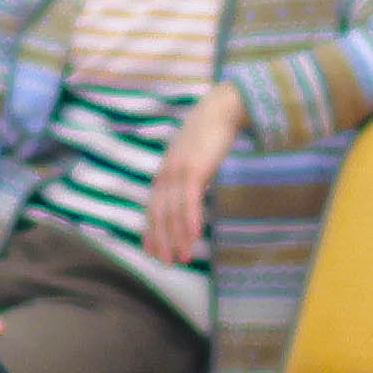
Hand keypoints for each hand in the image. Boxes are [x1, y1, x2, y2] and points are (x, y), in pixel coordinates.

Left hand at [135, 85, 249, 268]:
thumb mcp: (191, 157)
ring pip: (174, 211)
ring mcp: (179, 171)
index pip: (153, 208)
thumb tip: (187, 192)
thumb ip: (185, 175)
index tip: (153, 252)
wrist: (220, 109)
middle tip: (169, 263)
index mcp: (164, 173)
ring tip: (185, 257)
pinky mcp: (194, 169)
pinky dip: (191, 219)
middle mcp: (167, 174)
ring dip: (178, 237)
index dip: (152, 231)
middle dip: (163, 241)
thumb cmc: (208, 134)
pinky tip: (195, 236)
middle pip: (160, 214)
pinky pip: (190, 200)